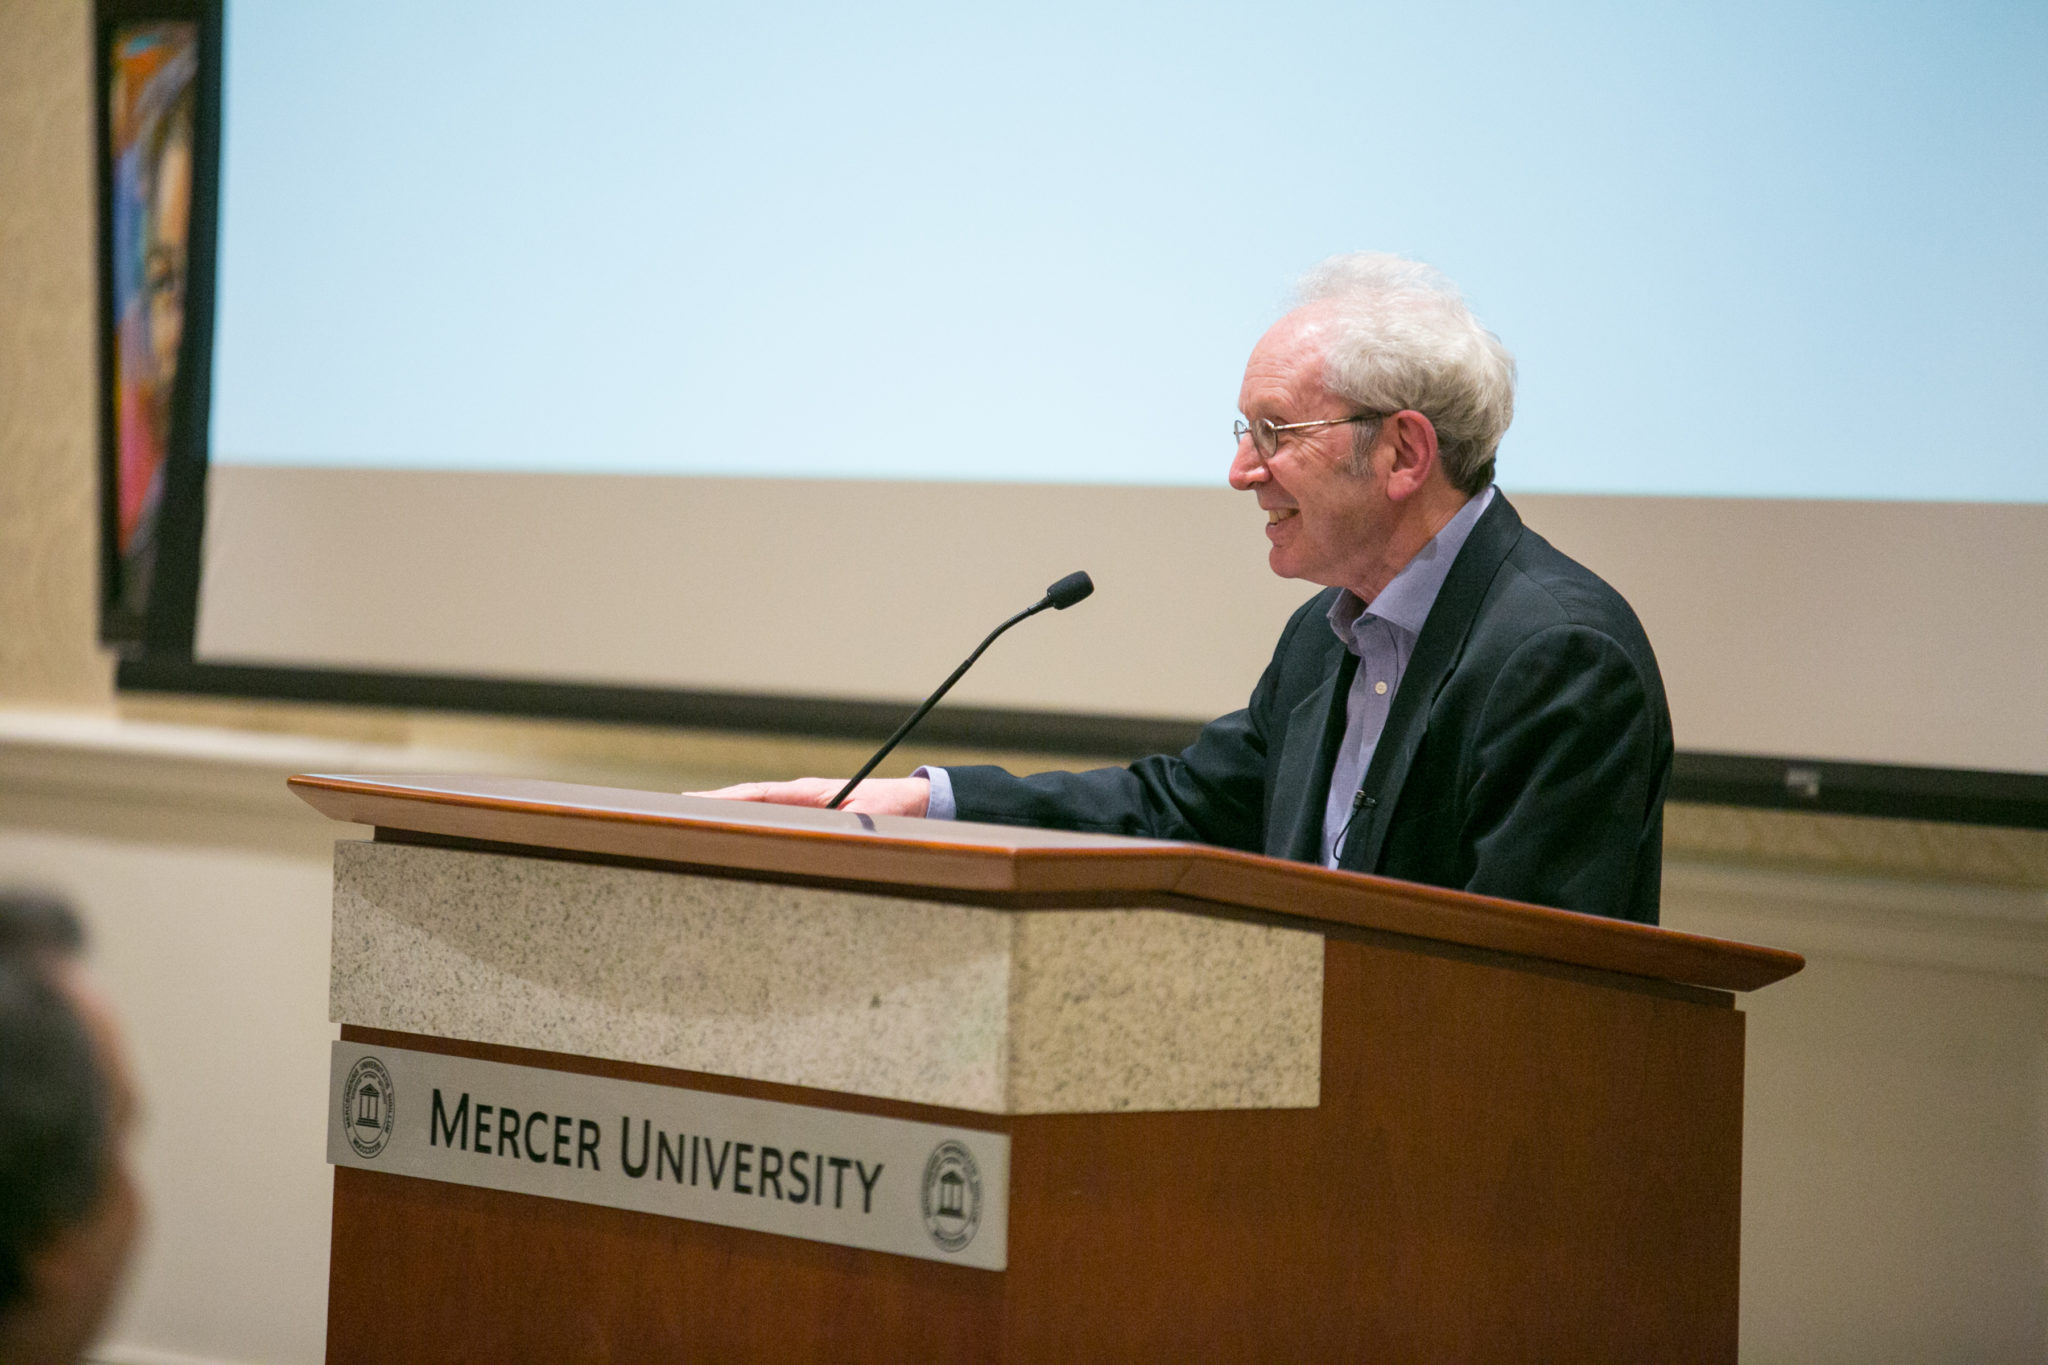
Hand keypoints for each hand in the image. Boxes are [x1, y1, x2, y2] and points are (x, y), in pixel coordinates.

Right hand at [684, 776, 930, 817]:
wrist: (911, 802)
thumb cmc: (892, 809)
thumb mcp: (872, 818)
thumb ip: (847, 824)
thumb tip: (823, 834)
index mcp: (809, 792)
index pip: (758, 794)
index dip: (726, 800)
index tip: (694, 804)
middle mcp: (800, 797)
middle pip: (747, 801)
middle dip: (712, 808)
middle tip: (674, 818)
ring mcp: (801, 808)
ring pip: (755, 811)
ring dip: (726, 818)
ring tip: (689, 828)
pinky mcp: (807, 819)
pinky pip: (769, 823)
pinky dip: (746, 827)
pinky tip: (728, 840)